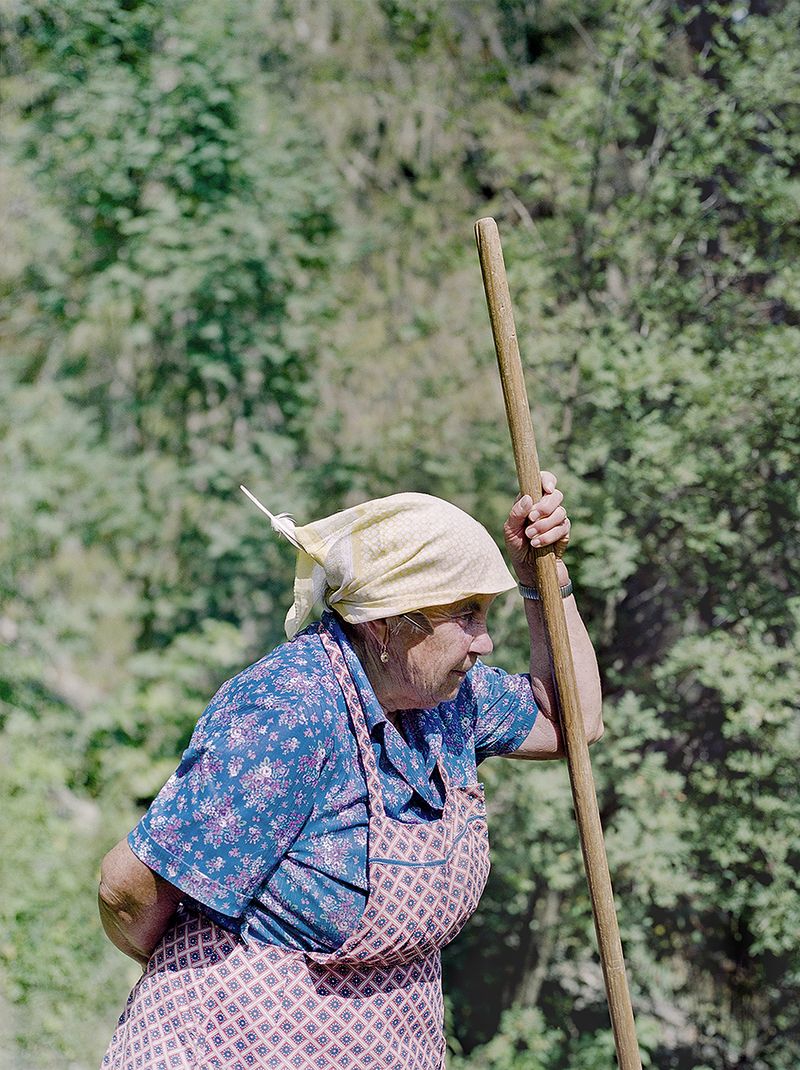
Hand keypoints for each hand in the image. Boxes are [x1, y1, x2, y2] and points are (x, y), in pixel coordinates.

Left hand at [503, 471, 570, 586]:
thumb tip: (527, 498)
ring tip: (530, 536)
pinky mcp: (564, 533)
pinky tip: (537, 544)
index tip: (546, 489)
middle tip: (531, 518)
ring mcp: (557, 519)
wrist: (529, 572)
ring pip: (560, 512)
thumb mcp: (510, 531)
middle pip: (556, 495)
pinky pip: (563, 528)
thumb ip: (516, 513)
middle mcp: (546, 508)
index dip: (547, 480)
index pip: (543, 481)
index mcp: (531, 501)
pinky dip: (549, 536)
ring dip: (543, 525)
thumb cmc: (517, 548)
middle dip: (544, 506)